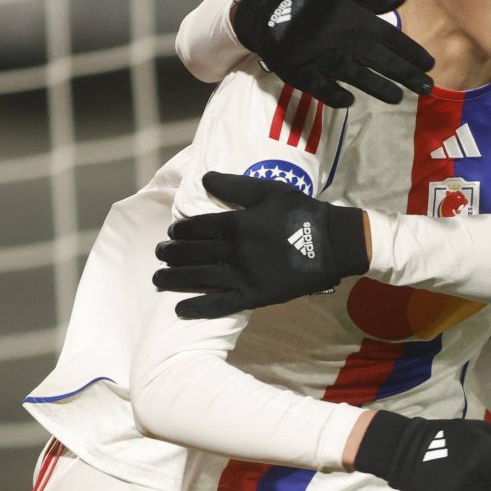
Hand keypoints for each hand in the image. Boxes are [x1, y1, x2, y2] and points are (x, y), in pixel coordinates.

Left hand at [155, 172, 369, 317]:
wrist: (332, 243)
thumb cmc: (301, 212)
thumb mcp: (269, 190)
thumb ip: (235, 186)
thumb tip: (204, 180)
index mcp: (235, 224)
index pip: (197, 227)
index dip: (180, 231)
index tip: (171, 233)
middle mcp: (232, 251)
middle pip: (192, 253)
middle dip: (171, 254)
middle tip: (159, 254)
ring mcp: (242, 276)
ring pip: (199, 278)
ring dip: (175, 278)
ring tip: (158, 279)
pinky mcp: (253, 296)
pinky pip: (220, 305)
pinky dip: (198, 308)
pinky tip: (179, 310)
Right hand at [231, 0, 432, 107]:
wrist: (270, 14)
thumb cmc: (313, 4)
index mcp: (353, 18)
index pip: (389, 37)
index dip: (411, 52)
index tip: (430, 65)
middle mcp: (341, 38)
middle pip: (379, 59)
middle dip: (406, 74)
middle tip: (427, 88)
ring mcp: (320, 57)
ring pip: (355, 75)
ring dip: (378, 87)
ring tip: (398, 97)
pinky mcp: (301, 73)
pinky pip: (321, 88)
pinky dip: (335, 95)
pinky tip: (351, 102)